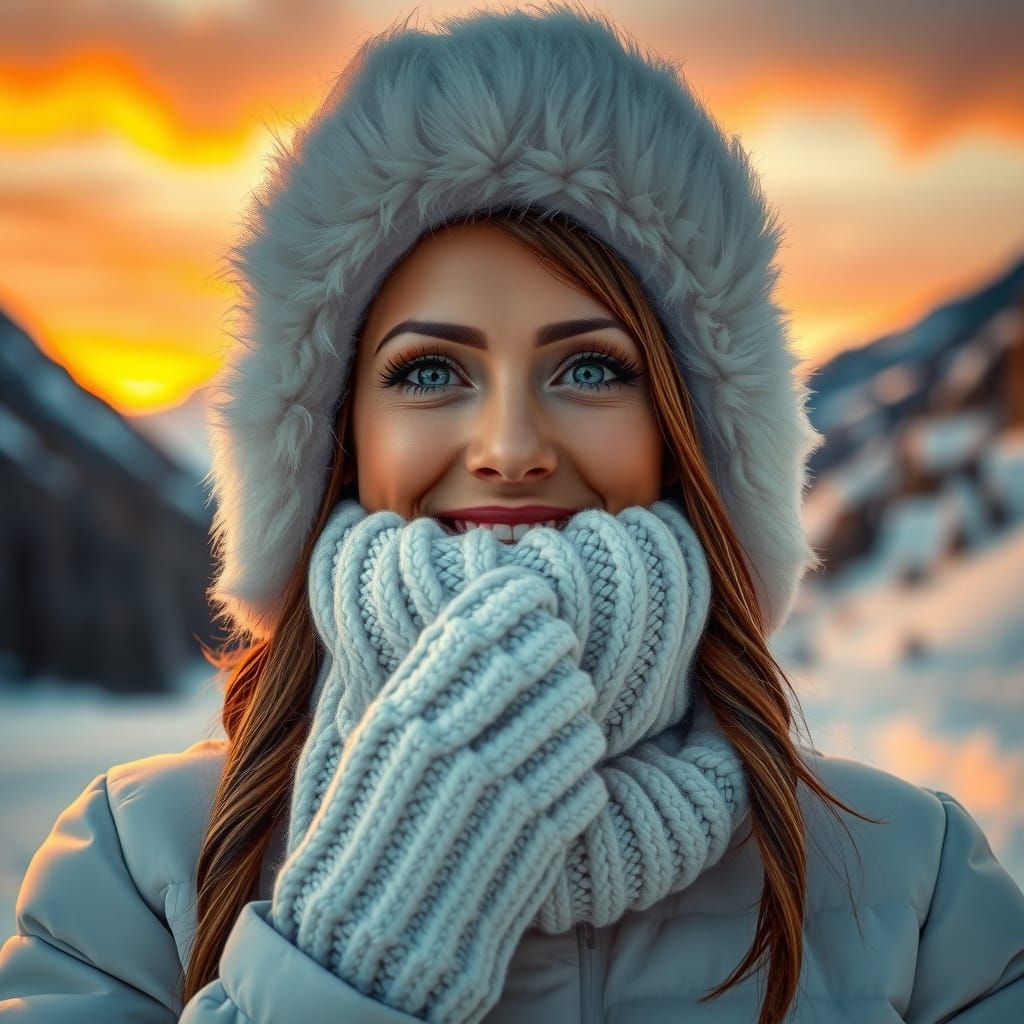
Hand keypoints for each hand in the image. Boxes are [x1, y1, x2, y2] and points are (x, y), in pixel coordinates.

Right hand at [271, 565, 607, 1023]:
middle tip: (563, 641)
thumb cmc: (356, 850)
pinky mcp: (531, 853)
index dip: (511, 602)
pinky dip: (588, 768)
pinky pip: (582, 787)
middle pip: (525, 667)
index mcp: (393, 724)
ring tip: (576, 704)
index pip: (467, 633)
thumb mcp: (357, 764)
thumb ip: (404, 703)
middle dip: (554, 644)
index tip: (534, 591)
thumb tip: (456, 641)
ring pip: (566, 722)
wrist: (358, 959)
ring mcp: (492, 803)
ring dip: (579, 706)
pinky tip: (581, 765)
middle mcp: (445, 753)